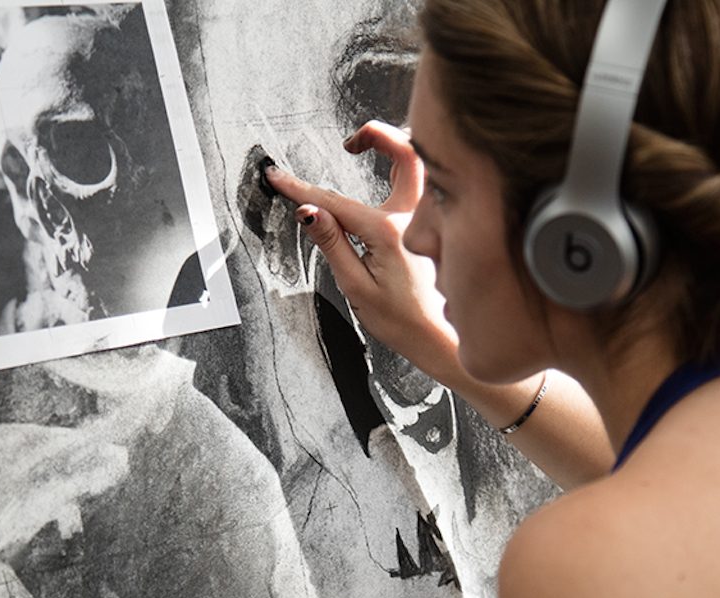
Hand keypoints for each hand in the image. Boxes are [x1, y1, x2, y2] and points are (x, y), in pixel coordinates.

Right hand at [265, 122, 462, 384]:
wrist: (442, 340)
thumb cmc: (402, 321)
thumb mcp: (357, 287)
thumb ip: (332, 244)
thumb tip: (307, 210)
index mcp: (389, 232)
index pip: (336, 201)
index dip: (301, 188)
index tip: (277, 176)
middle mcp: (415, 216)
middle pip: (406, 151)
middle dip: (375, 135)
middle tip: (350, 143)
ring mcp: (432, 217)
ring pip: (423, 163)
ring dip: (398, 146)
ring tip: (369, 150)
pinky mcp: (441, 223)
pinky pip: (428, 182)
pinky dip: (412, 167)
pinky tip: (394, 175)